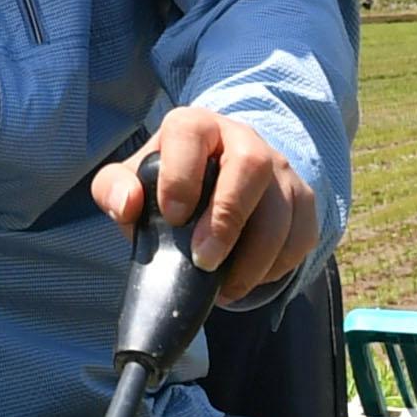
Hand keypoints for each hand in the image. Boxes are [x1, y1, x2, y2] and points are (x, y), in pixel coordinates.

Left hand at [89, 111, 318, 306]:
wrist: (214, 183)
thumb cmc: (166, 185)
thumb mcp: (131, 182)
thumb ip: (113, 189)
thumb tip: (127, 204)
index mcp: (196, 128)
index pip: (191, 132)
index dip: (182, 175)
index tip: (172, 216)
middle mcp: (242, 139)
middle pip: (252, 164)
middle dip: (228, 218)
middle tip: (204, 261)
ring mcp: (279, 168)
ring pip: (283, 207)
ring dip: (255, 257)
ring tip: (224, 288)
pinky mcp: (302, 198)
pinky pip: (302, 233)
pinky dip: (278, 265)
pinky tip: (249, 279)